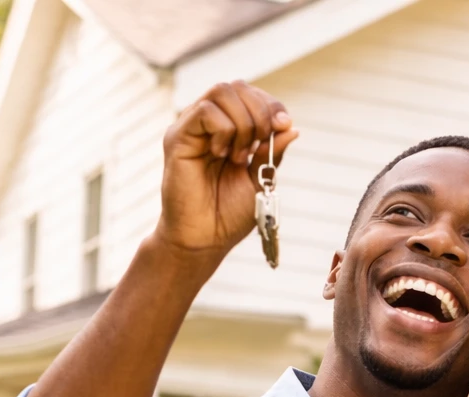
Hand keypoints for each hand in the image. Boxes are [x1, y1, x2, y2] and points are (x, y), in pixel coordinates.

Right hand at [155, 81, 299, 257]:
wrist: (205, 239)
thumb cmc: (228, 213)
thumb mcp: (259, 178)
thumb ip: (271, 152)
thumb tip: (291, 127)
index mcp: (229, 129)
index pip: (250, 94)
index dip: (271, 104)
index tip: (283, 125)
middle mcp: (208, 123)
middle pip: (237, 86)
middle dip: (260, 110)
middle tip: (261, 144)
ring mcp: (191, 128)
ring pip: (221, 91)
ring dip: (242, 122)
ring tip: (240, 155)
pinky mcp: (177, 137)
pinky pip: (204, 111)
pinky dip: (224, 129)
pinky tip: (223, 154)